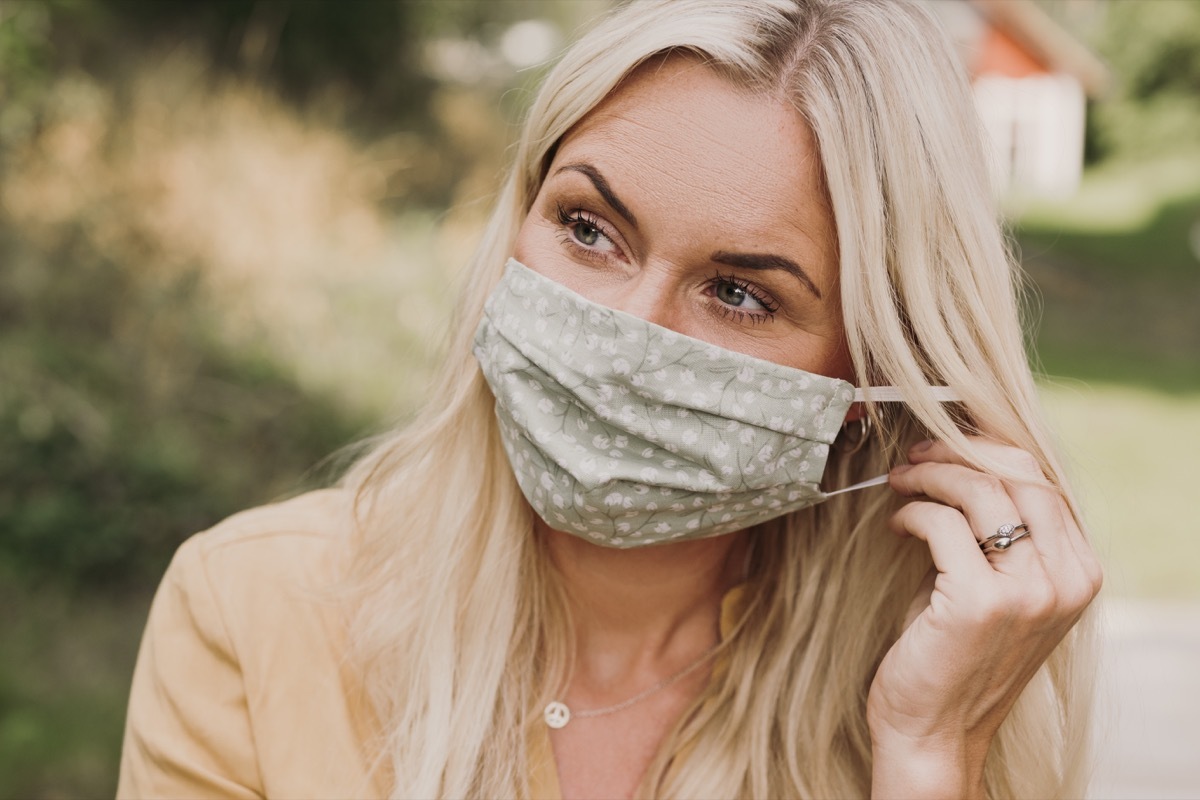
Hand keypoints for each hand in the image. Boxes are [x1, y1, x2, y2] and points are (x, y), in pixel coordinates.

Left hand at [866, 437, 1101, 798]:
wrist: (935, 728)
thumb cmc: (956, 652)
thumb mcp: (998, 586)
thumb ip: (1002, 533)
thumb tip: (968, 460)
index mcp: (1079, 572)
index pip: (1043, 479)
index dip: (990, 450)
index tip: (947, 444)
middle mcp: (1064, 579)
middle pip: (1017, 474)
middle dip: (957, 452)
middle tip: (915, 455)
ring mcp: (1028, 591)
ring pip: (978, 491)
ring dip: (929, 475)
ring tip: (899, 481)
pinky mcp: (980, 601)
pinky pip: (941, 523)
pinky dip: (912, 511)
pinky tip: (896, 522)